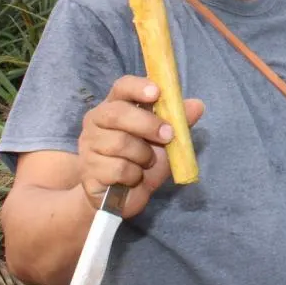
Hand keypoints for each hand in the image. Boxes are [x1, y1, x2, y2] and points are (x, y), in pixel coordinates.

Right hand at [77, 75, 204, 217]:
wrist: (125, 197)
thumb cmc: (144, 161)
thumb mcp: (166, 141)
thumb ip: (179, 122)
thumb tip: (197, 105)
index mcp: (116, 106)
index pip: (122, 87)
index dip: (138, 87)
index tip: (156, 93)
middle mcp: (97, 121)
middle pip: (117, 113)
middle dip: (147, 124)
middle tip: (168, 136)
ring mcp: (88, 145)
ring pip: (120, 143)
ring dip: (143, 156)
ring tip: (145, 162)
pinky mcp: (88, 169)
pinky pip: (117, 168)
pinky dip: (133, 175)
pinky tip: (132, 178)